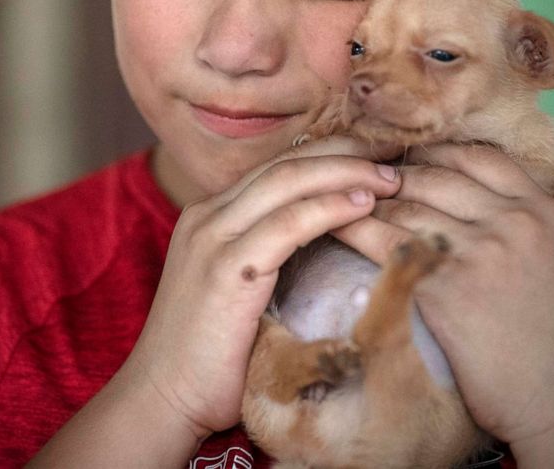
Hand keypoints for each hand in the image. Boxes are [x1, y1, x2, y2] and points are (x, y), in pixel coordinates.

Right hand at [122, 136, 401, 439]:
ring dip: (347, 173)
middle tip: (392, 155)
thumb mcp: (237, 289)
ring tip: (391, 179)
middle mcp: (207, 216)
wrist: (161, 399)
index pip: (277, 168)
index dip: (330, 156)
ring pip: (289, 181)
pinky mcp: (227, 269)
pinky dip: (331, 207)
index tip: (374, 158)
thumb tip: (329, 246)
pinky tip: (364, 205)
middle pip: (286, 163)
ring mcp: (213, 238)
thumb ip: (268, 257)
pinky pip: (288, 223)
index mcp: (210, 216)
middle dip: (345, 153)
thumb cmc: (209, 356)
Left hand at [333, 144, 553, 465]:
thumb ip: (512, 223)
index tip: (401, 159)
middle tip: (354, 180)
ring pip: (402, 207)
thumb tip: (455, 198)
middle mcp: (513, 221)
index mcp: (543, 209)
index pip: (475, 156)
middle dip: (389, 178)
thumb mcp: (551, 259)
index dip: (431, 153)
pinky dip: (353, 233)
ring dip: (364, 202)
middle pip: (432, 177)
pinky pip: (384, 245)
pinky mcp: (444, 288)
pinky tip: (332, 229)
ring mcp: (478, 252)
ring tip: (335, 202)